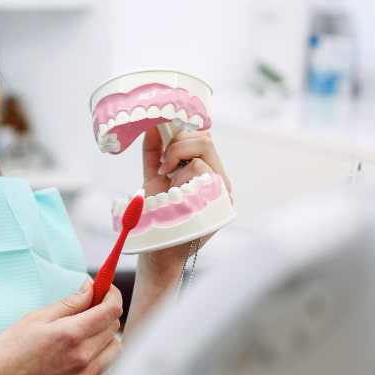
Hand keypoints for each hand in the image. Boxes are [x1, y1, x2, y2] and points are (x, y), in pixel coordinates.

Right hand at [0, 279, 122, 374]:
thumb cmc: (9, 350)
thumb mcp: (35, 318)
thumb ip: (68, 303)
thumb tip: (90, 288)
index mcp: (71, 334)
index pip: (111, 310)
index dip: (112, 295)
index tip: (106, 290)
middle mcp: (83, 357)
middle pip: (114, 328)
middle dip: (105, 313)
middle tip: (88, 309)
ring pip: (114, 350)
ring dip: (105, 337)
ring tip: (84, 334)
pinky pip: (105, 370)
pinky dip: (100, 358)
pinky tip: (80, 354)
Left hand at [140, 126, 232, 266]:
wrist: (158, 247)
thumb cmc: (158, 214)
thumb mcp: (153, 178)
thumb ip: (154, 153)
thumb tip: (152, 127)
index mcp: (206, 170)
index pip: (204, 136)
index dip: (185, 129)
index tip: (163, 133)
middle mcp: (219, 178)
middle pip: (206, 138)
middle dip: (177, 144)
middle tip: (163, 165)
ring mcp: (222, 189)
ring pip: (203, 151)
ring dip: (177, 162)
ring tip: (169, 184)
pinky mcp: (221, 200)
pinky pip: (201, 170)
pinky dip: (180, 177)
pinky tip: (176, 194)